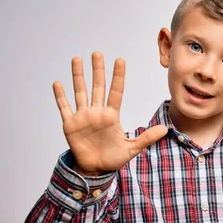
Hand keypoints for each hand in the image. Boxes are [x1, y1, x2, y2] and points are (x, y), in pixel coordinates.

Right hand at [53, 51, 167, 174]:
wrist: (96, 169)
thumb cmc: (113, 158)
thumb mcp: (132, 149)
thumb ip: (146, 138)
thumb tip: (165, 130)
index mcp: (111, 116)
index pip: (116, 91)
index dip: (118, 76)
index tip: (120, 60)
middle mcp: (97, 112)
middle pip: (97, 86)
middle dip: (98, 70)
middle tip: (97, 53)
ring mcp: (83, 117)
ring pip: (80, 92)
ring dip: (78, 76)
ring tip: (77, 59)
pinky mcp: (70, 124)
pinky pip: (64, 108)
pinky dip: (60, 96)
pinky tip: (57, 84)